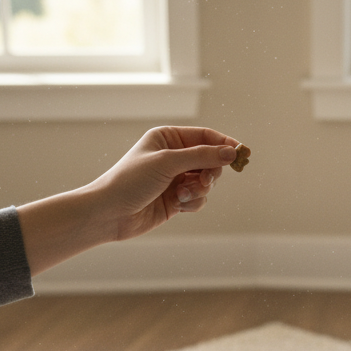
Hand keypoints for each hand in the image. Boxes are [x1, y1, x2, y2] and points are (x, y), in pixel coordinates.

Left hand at [89, 126, 240, 241]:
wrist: (109, 213)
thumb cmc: (130, 181)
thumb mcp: (167, 162)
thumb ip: (201, 156)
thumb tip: (231, 152)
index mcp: (168, 138)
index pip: (205, 136)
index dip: (224, 145)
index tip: (242, 154)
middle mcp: (173, 156)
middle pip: (210, 160)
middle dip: (210, 172)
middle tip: (204, 181)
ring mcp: (175, 178)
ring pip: (206, 182)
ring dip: (199, 190)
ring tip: (182, 195)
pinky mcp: (176, 199)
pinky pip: (198, 198)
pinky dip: (192, 202)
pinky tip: (177, 204)